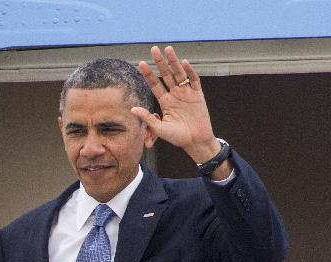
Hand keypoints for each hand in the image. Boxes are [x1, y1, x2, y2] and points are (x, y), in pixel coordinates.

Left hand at [131, 45, 222, 165]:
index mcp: (165, 101)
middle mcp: (175, 95)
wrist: (195, 141)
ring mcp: (187, 93)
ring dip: (174, 62)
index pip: (155, 84)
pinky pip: (194, 81)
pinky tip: (184, 63)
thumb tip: (132, 109)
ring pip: (179, 74)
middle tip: (154, 49)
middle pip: (166, 75)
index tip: (141, 63)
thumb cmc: (177, 137)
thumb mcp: (160, 128)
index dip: (148, 74)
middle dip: (160, 62)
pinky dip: (189, 72)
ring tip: (168, 49)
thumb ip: (147, 118)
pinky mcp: (198, 95)